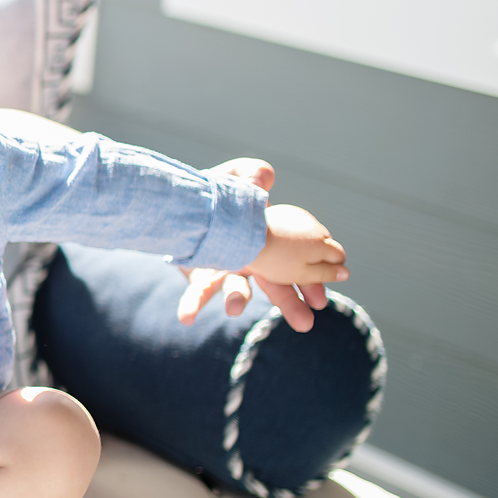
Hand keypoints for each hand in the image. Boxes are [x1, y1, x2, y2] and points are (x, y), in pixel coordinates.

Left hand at [176, 159, 332, 332]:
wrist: (178, 202)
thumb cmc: (211, 191)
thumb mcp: (230, 177)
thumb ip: (248, 174)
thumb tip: (264, 176)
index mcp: (265, 241)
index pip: (295, 266)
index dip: (310, 283)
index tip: (319, 298)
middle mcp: (248, 259)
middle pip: (275, 286)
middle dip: (289, 304)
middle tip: (305, 323)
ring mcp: (223, 270)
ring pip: (235, 290)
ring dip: (237, 299)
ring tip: (234, 309)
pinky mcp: (198, 275)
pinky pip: (196, 293)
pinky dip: (192, 305)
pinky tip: (186, 317)